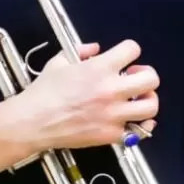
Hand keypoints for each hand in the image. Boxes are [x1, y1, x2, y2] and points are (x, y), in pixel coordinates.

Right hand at [8, 39, 159, 152]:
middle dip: (146, 76)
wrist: (32, 122)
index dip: (130, 51)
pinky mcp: (110, 134)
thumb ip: (81, 51)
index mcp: (99, 68)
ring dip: (148, 100)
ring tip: (137, 100)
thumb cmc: (43, 92)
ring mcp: (113, 114)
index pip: (132, 50)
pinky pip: (138, 132)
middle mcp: (111, 90)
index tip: (124, 58)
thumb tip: (96, 49)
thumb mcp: (59, 61)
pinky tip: (135, 121)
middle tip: (135, 79)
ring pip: (151, 106)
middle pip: (151, 78)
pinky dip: (140, 127)